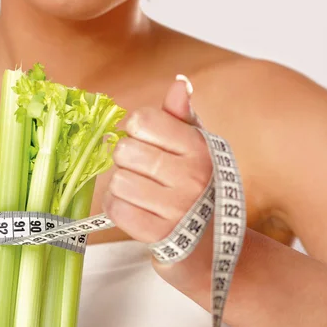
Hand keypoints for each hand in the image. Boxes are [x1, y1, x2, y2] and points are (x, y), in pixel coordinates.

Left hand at [103, 77, 213, 284]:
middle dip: (125, 160)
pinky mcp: (158, 233)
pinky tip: (133, 209)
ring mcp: (175, 208)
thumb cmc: (198, 189)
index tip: (145, 142)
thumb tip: (179, 82)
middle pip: (124, 150)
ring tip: (139, 193)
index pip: (142, 120)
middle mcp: (190, 176)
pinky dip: (117, 208)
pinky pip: (115, 209)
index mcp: (199, 148)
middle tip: (140, 171)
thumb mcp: (197, 149)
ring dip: (120, 187)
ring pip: (117, 181)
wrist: (210, 244)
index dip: (135, 130)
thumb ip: (182, 117)